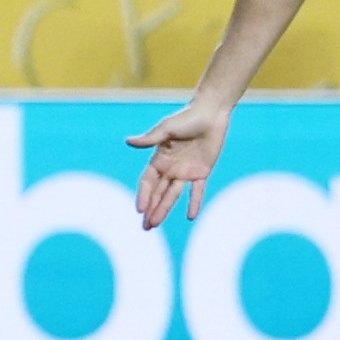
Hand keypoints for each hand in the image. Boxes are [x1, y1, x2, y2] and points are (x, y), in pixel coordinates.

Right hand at [128, 96, 230, 226]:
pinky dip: (194, 202)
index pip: (148, 181)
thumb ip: (150, 139)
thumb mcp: (167, 128)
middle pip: (158, 192)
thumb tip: (128, 142)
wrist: (211, 113)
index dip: (143, 195)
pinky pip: (197, 191)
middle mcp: (170, 167)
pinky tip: (190, 216)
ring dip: (164, 209)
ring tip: (155, 224)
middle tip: (145, 227)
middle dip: (151, 209)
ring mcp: (186, 171)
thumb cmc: (187, 117)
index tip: (139, 209)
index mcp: (159, 158)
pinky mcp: (202, 171)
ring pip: (173, 194)